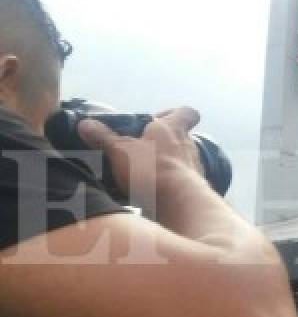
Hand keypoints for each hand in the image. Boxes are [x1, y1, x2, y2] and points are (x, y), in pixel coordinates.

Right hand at [78, 107, 203, 201]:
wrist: (179, 203)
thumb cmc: (152, 169)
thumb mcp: (120, 151)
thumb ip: (103, 138)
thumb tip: (85, 124)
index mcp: (173, 129)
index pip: (187, 112)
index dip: (174, 113)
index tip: (156, 119)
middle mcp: (188, 146)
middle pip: (180, 138)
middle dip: (161, 142)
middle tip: (140, 149)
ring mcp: (194, 167)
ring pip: (180, 160)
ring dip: (163, 164)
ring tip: (141, 173)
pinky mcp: (193, 188)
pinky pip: (179, 182)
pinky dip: (166, 184)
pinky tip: (149, 192)